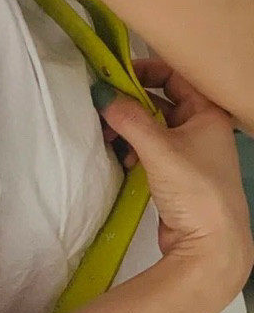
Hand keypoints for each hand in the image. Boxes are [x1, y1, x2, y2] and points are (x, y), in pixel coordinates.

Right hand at [94, 59, 252, 305]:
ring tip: (108, 137)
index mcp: (208, 113)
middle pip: (160, 101)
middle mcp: (202, 127)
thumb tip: (101, 94)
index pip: (175, 76)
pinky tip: (121, 158)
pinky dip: (132, 148)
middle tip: (102, 108)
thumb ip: (130, 119)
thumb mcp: (159, 149)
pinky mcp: (176, 173)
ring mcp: (190, 151)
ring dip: (128, 128)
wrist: (210, 242)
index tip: (113, 74)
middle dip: (130, 104)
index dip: (145, 71)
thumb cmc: (195, 189)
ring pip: (152, 126)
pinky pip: (149, 148)